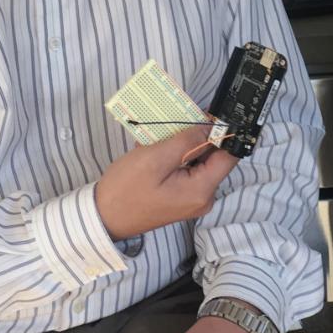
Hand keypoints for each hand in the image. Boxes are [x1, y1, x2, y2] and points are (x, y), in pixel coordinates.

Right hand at [95, 127, 237, 240]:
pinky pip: (188, 171)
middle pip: (214, 158)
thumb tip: (211, 128)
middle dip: (199, 138)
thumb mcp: (156, 159)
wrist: (103, 217)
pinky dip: (176, 158)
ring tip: (161, 139)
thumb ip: (188, 142)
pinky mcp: (182, 198)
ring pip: (199, 162)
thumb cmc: (126, 189)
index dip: (223, 133)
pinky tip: (157, 152)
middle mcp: (204, 197)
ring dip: (184, 147)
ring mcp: (193, 199)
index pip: (229, 156)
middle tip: (178, 123)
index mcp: (202, 190)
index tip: (210, 115)